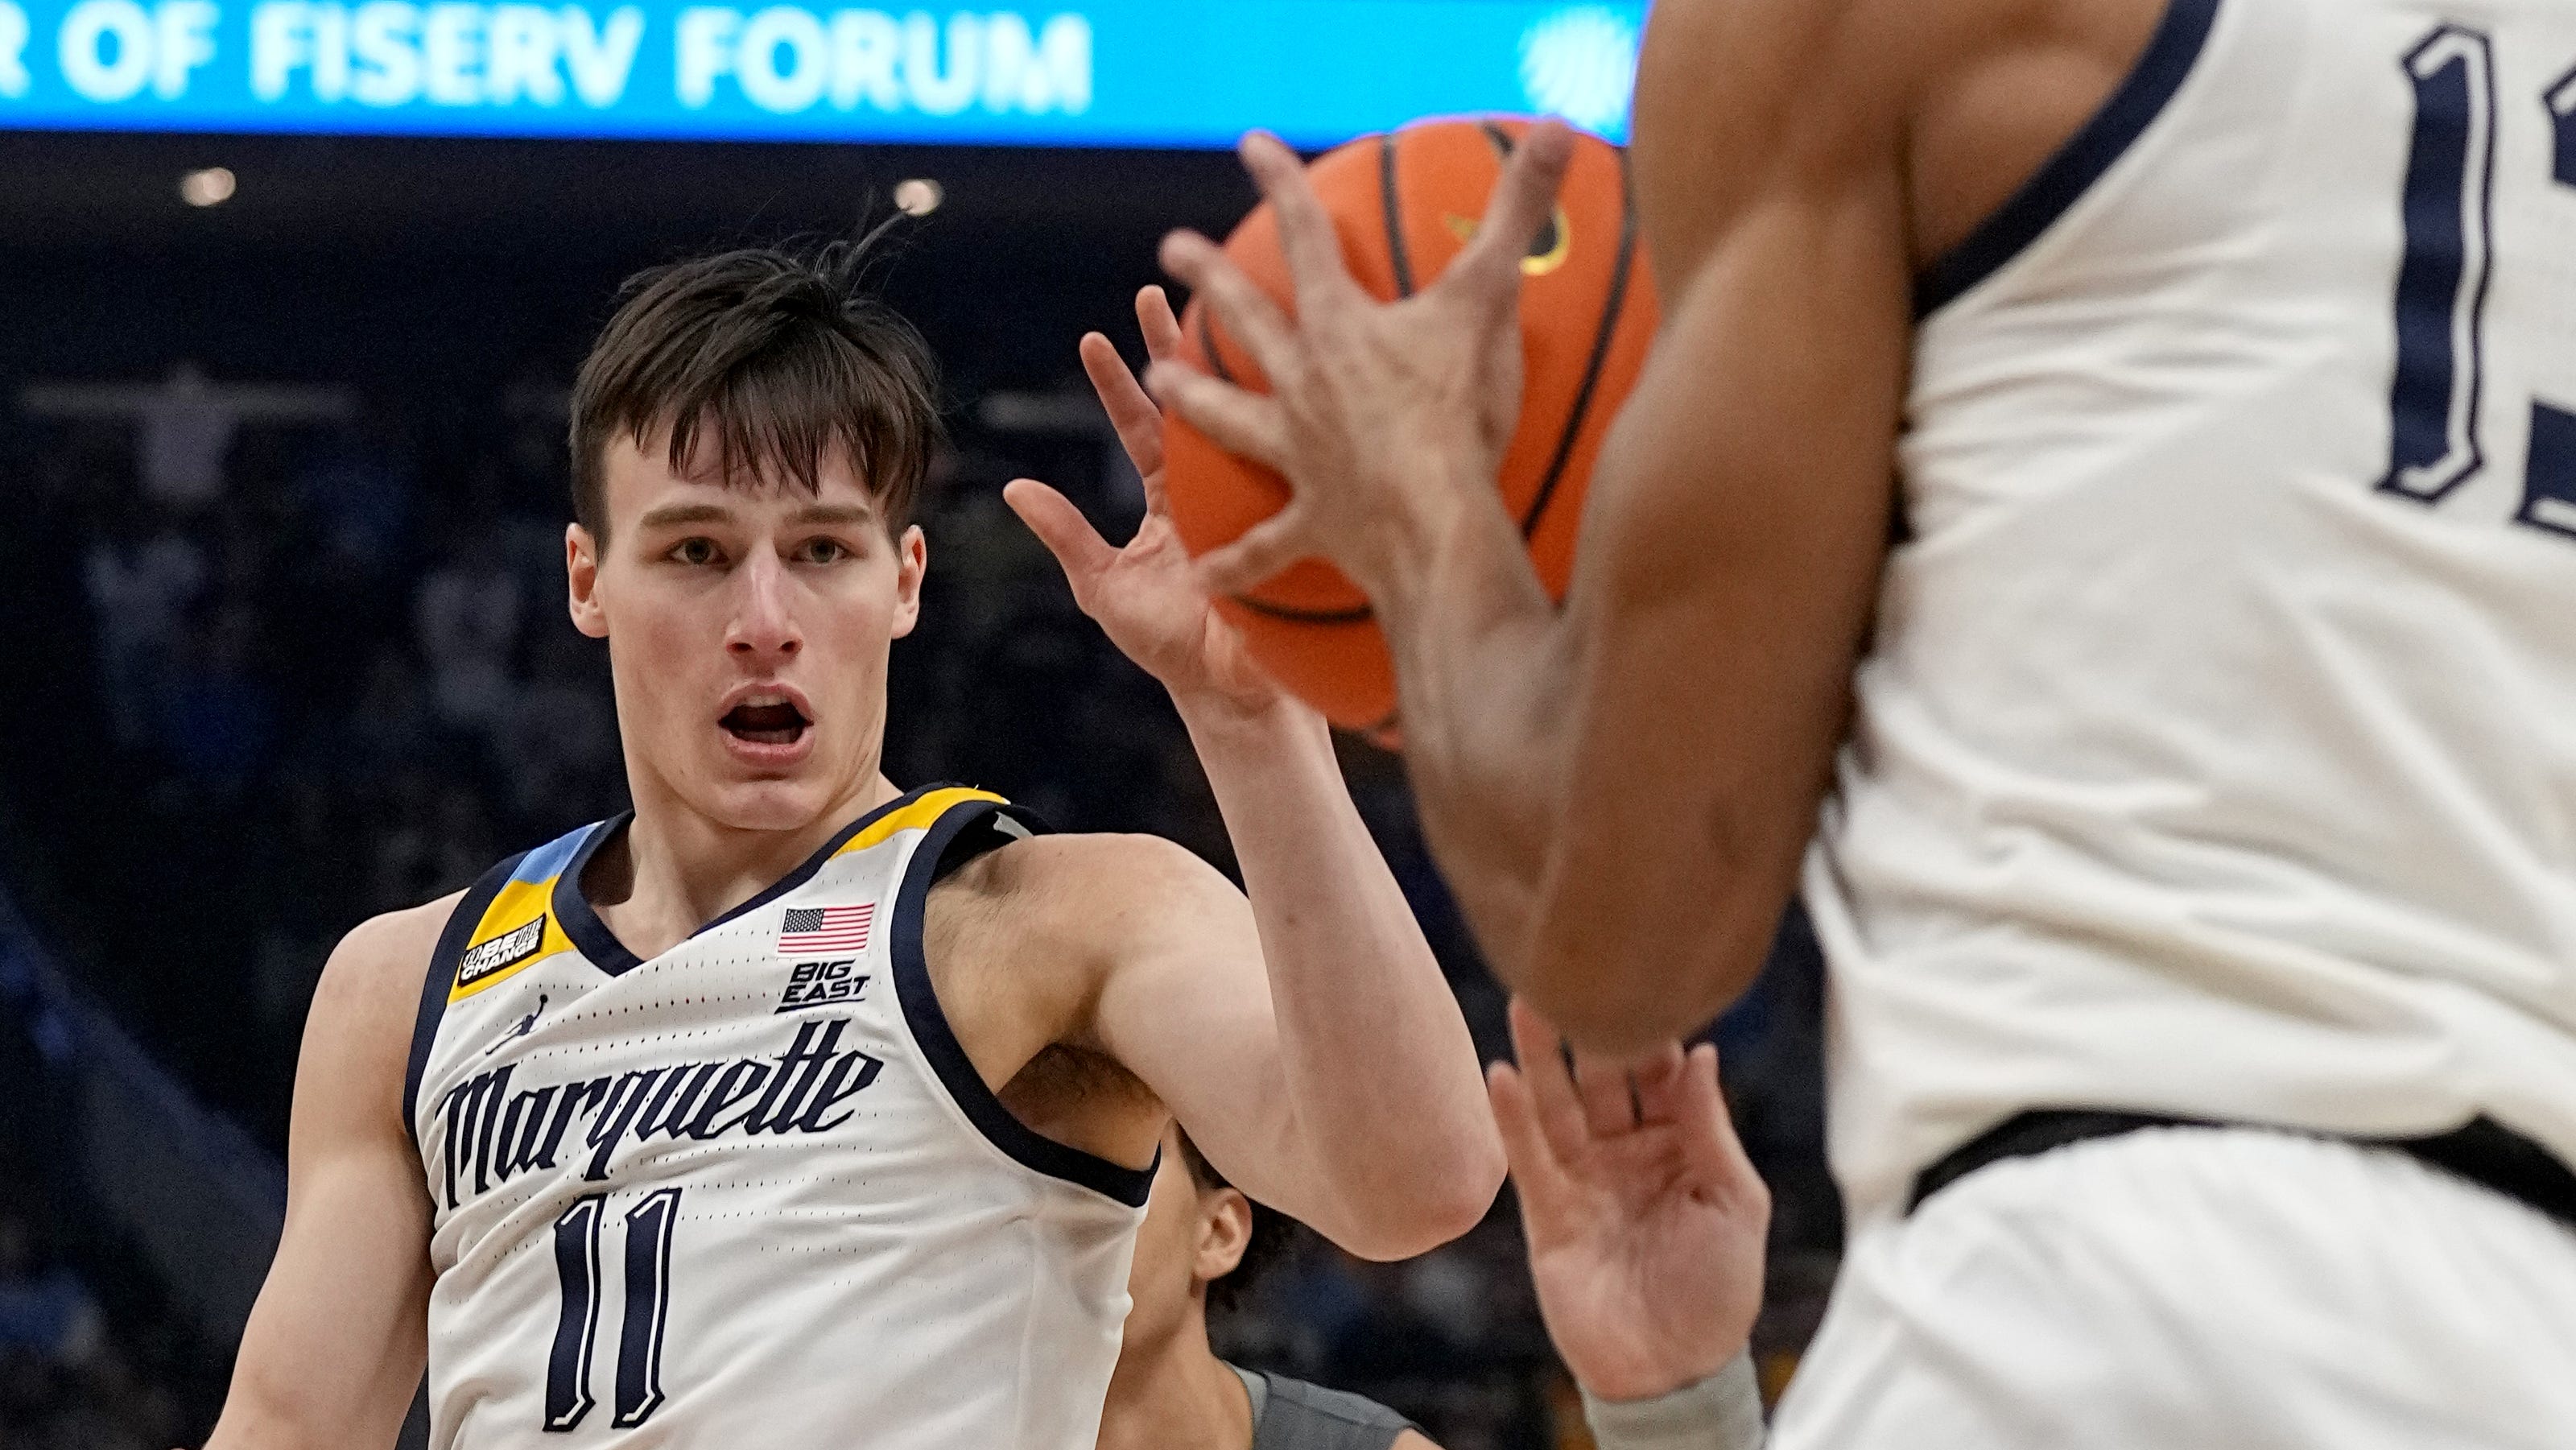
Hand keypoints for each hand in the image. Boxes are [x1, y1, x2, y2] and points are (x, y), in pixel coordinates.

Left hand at [1006, 286, 1288, 716]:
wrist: (1230, 689)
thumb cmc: (1168, 645)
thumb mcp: (1104, 587)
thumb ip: (1065, 534)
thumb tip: (1014, 488)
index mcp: (1167, 498)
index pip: (1139, 426)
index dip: (1117, 384)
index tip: (1094, 338)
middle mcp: (1211, 486)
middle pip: (1192, 403)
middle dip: (1175, 347)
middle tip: (1158, 290)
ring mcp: (1252, 496)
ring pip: (1238, 418)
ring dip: (1226, 366)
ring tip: (1212, 312)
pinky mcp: (1285, 515)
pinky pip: (1281, 465)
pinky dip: (1280, 423)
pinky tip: (1281, 384)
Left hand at [1148, 125, 1575, 604]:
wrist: (1434, 520)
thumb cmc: (1459, 412)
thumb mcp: (1490, 300)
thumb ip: (1517, 213)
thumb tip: (1556, 130)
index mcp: (1340, 328)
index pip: (1305, 236)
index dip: (1281, 184)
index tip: (1251, 147)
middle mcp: (1304, 385)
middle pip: (1247, 319)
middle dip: (1209, 278)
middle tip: (1171, 249)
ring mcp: (1300, 454)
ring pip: (1229, 419)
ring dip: (1191, 396)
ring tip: (1154, 378)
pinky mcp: (1312, 521)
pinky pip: (1266, 546)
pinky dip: (1236, 564)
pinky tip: (1205, 576)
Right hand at [1488, 998, 1769, 1402]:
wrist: (1673, 1373)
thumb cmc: (1718, 1293)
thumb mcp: (1735, 1202)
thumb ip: (1710, 1127)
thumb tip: (1699, 1051)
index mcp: (1682, 1144)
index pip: (1663, 1072)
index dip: (1654, 1028)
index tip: (1642, 974)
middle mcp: (1628, 1152)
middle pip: (1604, 1077)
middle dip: (1590, 1028)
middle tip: (1575, 970)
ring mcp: (1586, 1179)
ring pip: (1559, 1104)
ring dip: (1541, 1055)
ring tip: (1526, 1000)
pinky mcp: (1548, 1212)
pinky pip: (1528, 1155)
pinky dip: (1512, 1116)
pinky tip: (1499, 1072)